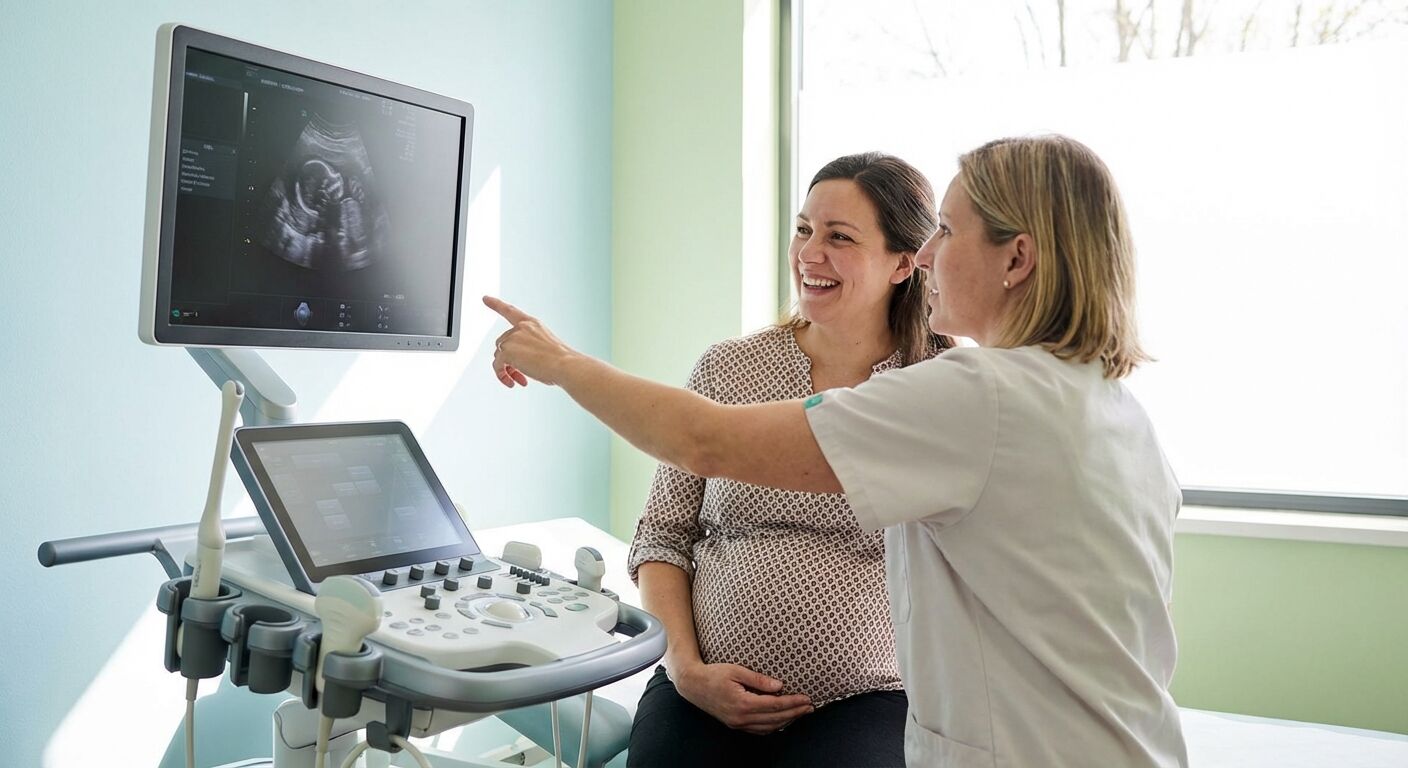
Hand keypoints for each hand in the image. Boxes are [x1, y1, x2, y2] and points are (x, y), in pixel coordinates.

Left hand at [483, 295, 575, 386]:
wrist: (565, 365)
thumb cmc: (561, 360)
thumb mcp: (545, 347)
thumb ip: (528, 348)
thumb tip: (513, 363)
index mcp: (532, 324)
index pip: (510, 311)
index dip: (496, 304)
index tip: (485, 298)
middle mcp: (521, 327)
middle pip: (503, 343)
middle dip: (509, 360)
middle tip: (520, 374)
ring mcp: (513, 337)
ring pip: (499, 355)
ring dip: (507, 369)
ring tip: (519, 380)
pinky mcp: (507, 350)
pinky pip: (497, 365)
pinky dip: (502, 375)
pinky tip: (511, 382)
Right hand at [672, 662, 813, 734]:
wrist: (693, 685)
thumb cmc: (714, 673)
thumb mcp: (736, 670)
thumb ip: (758, 679)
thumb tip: (779, 687)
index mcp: (742, 703)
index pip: (775, 705)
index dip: (793, 703)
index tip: (807, 699)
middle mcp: (741, 717)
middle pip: (775, 718)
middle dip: (795, 713)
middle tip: (810, 707)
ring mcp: (737, 723)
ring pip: (768, 727)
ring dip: (786, 721)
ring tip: (800, 713)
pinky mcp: (735, 724)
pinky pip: (758, 730)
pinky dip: (773, 726)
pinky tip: (782, 720)